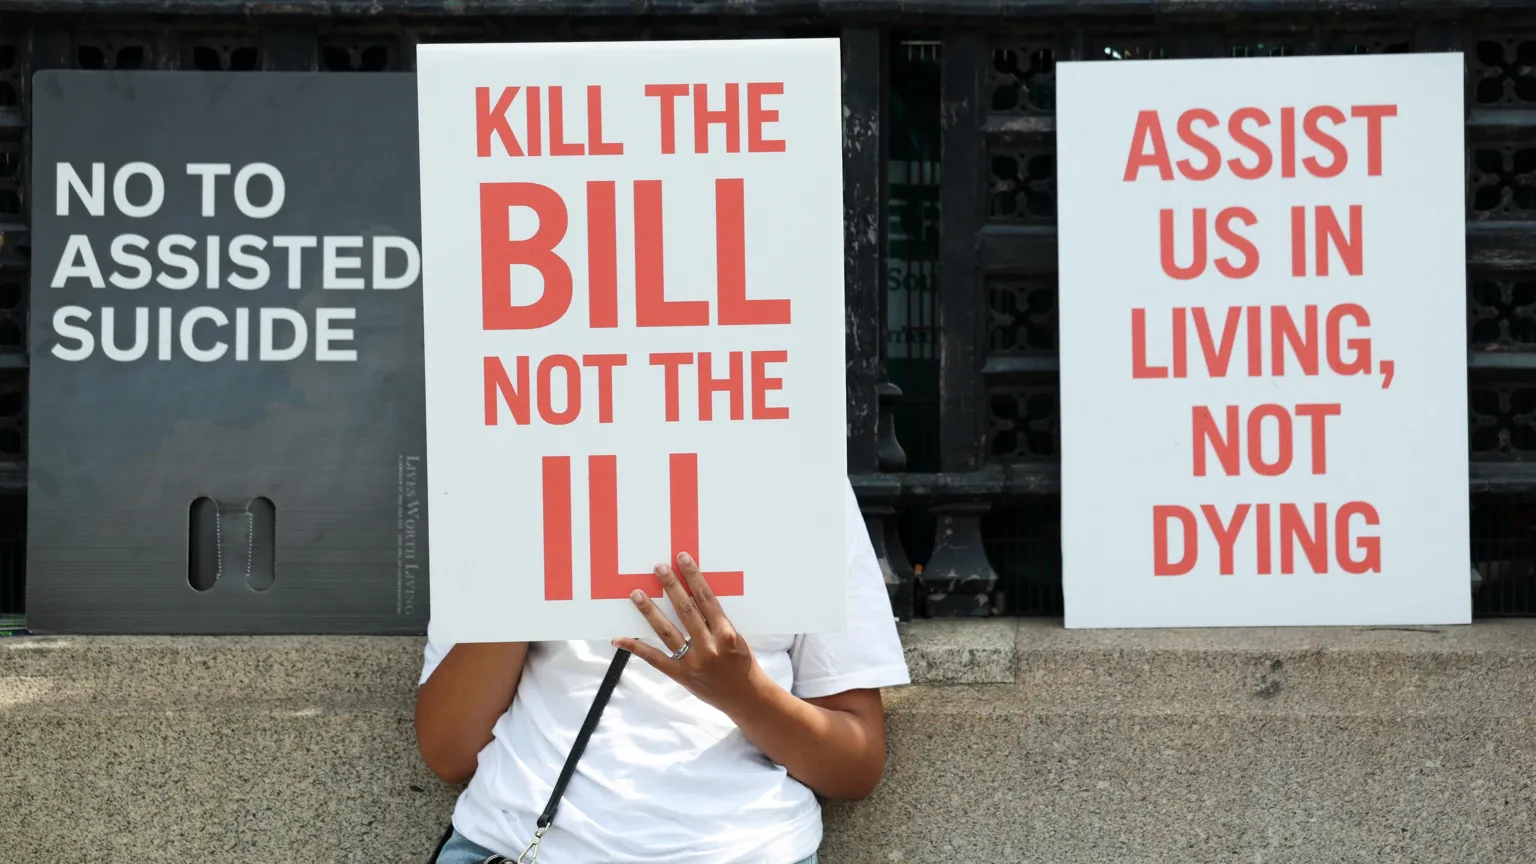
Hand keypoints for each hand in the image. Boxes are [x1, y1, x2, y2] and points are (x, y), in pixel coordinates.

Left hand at [613, 552, 764, 715]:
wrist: (746, 698)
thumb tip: (694, 597)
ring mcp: (692, 662)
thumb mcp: (737, 638)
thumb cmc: (743, 663)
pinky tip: (619, 638)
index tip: (682, 559)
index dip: (693, 576)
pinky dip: (636, 648)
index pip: (706, 598)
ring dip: (650, 611)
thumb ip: (716, 621)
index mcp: (726, 633)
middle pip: (685, 610)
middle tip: (658, 567)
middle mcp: (709, 647)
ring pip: (667, 631)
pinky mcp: (680, 675)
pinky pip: (654, 658)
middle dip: (671, 587)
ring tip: (636, 593)